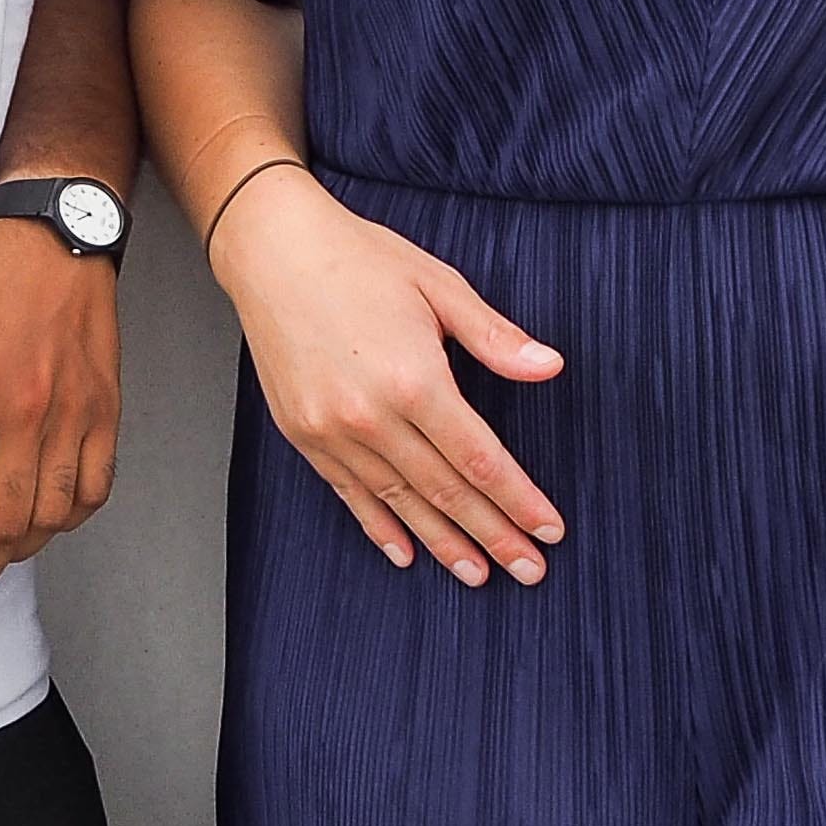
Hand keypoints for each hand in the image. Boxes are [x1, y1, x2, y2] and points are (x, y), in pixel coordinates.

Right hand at [208, 170, 565, 588]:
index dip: (517, 499)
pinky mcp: (303, 435)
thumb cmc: (361, 259)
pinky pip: (350, 494)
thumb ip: (495, 338)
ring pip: (400, 502)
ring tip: (479, 574)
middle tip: (531, 572)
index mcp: (413, 378)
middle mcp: (370, 416)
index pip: (479, 458)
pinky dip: (380, 527)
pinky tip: (406, 553)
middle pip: (445, 491)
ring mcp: (331, 431)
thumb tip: (551, 368)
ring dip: (444, 543)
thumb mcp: (439, 286)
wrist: (274, 251)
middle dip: (493, 535)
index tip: (549, 529)